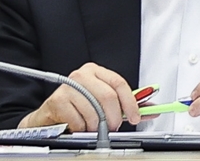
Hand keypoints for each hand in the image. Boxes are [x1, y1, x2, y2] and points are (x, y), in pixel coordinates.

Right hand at [19, 62, 140, 130]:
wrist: (50, 115)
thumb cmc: (78, 106)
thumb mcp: (102, 102)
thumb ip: (125, 104)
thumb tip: (150, 110)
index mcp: (96, 71)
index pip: (119, 83)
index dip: (130, 102)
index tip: (135, 116)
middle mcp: (82, 75)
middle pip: (108, 96)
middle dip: (114, 117)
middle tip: (114, 127)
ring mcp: (69, 86)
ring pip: (94, 110)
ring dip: (97, 125)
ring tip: (94, 128)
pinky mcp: (57, 100)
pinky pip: (78, 120)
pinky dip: (82, 128)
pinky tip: (80, 126)